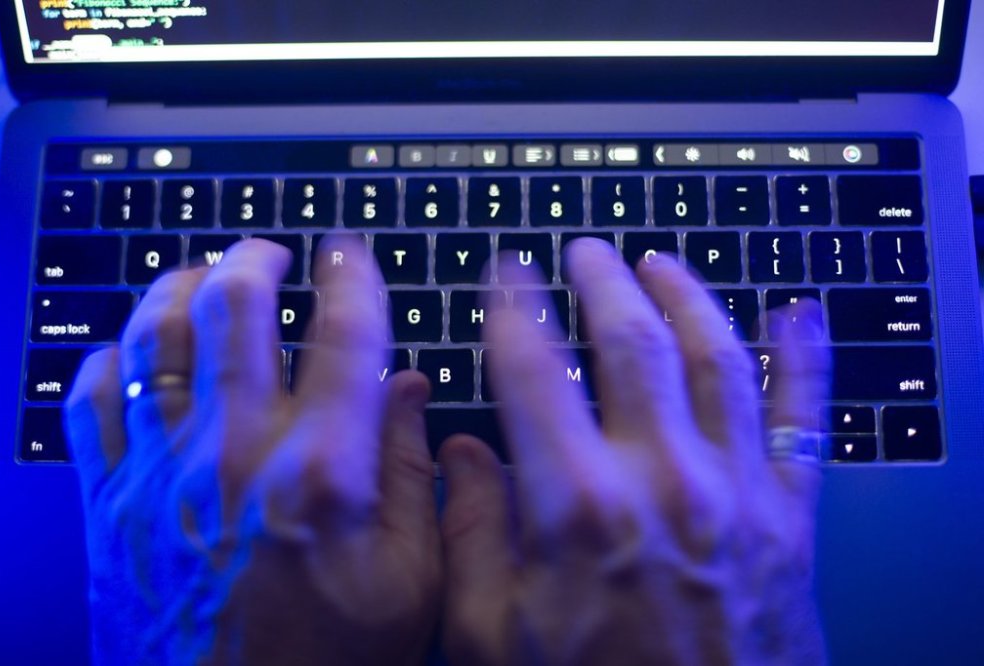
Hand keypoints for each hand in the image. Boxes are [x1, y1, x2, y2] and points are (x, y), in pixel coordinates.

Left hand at [66, 238, 440, 664]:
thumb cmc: (328, 665)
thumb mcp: (410, 583)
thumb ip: (415, 477)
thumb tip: (409, 389)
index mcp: (319, 475)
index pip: (344, 339)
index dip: (352, 279)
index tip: (351, 254)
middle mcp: (233, 457)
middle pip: (233, 311)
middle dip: (254, 261)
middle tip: (270, 252)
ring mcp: (160, 475)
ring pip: (155, 338)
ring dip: (179, 289)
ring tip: (203, 276)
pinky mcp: (110, 504)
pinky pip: (92, 402)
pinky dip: (112, 359)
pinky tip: (136, 351)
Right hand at [440, 240, 828, 665]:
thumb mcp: (490, 635)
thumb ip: (469, 533)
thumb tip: (460, 454)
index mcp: (578, 508)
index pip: (534, 370)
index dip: (515, 307)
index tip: (508, 273)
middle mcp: (663, 481)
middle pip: (631, 343)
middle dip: (603, 281)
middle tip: (586, 251)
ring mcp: (736, 493)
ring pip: (716, 359)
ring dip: (687, 297)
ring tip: (661, 263)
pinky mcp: (791, 517)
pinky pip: (805, 417)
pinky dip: (805, 356)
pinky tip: (797, 312)